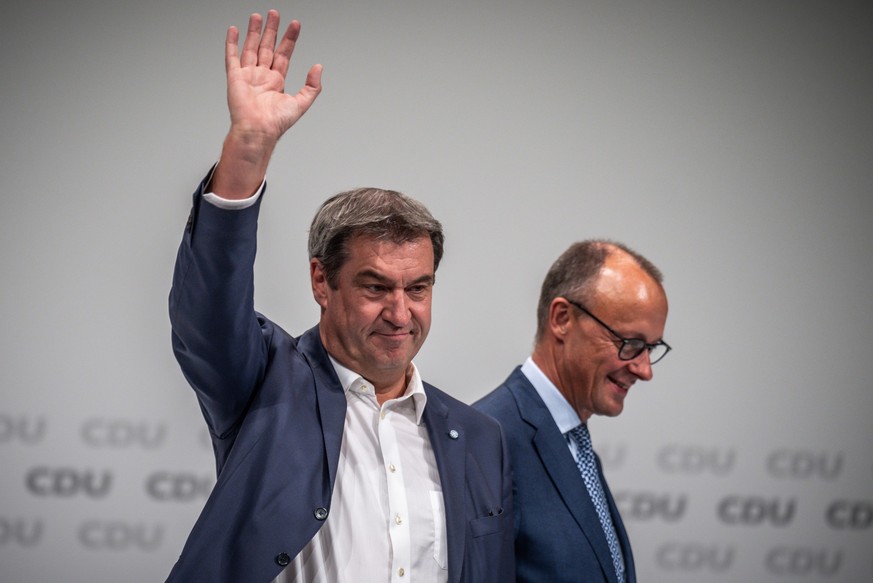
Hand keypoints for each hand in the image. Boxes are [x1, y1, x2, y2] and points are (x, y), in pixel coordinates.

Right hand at [226, 10, 321, 142]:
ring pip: (251, 47)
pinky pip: (232, 56)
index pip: (284, 54)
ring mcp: (248, 75)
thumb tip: (319, 67)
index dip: (289, 39)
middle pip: (267, 47)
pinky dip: (232, 43)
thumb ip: (312, 86)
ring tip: (257, 16)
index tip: (295, 25)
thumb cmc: (276, 122)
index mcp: (276, 81)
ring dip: (254, 31)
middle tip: (275, 14)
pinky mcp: (235, 77)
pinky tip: (234, 30)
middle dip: (272, 30)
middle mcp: (262, 76)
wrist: (258, 130)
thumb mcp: (302, 103)